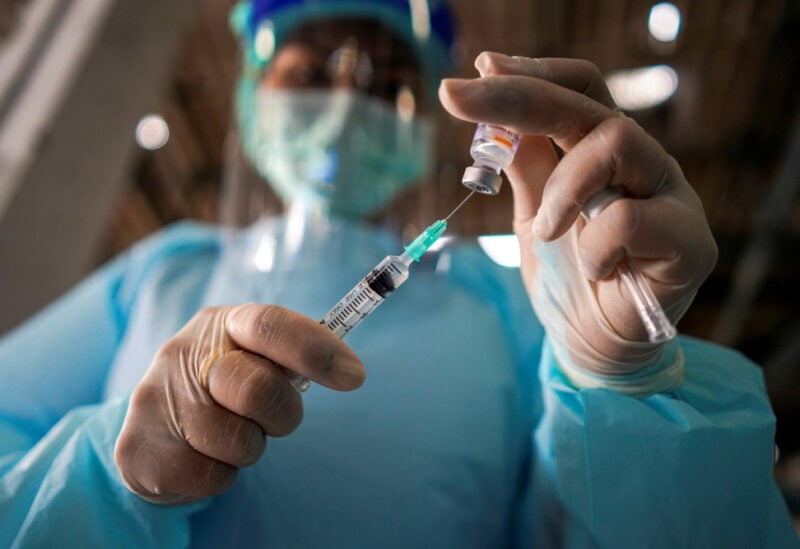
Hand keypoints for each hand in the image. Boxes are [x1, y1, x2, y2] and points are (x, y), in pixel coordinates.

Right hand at [114, 304, 363, 503]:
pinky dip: (221, 475)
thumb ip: (294, 354)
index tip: (354, 377)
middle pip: (259, 389)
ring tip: (229, 433)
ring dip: (248, 446)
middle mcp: (182, 352)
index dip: (316, 350)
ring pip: (238, 441)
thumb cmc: (224, 386)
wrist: (154, 426)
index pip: (270, 325)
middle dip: (282, 414)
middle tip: (273, 416)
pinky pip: (212, 476)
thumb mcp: (255, 355)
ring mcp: (154, 398)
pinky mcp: (139, 449)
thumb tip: (352, 372)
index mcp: (222, 324)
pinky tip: (203, 455)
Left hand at [439, 53, 716, 380]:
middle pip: (589, 104)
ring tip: (545, 230)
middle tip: (460, 97)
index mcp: (605, 154)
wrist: (594, 348)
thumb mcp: (535, 219)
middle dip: (518, 97)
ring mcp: (671, 197)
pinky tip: (595, 270)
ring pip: (616, 142)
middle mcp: (642, 164)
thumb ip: (528, 172)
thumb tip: (498, 122)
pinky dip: (595, 246)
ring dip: (561, 186)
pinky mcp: (690, 242)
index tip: (481, 66)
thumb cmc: (567, 280)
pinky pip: (632, 218)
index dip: (531, 73)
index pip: (577, 92)